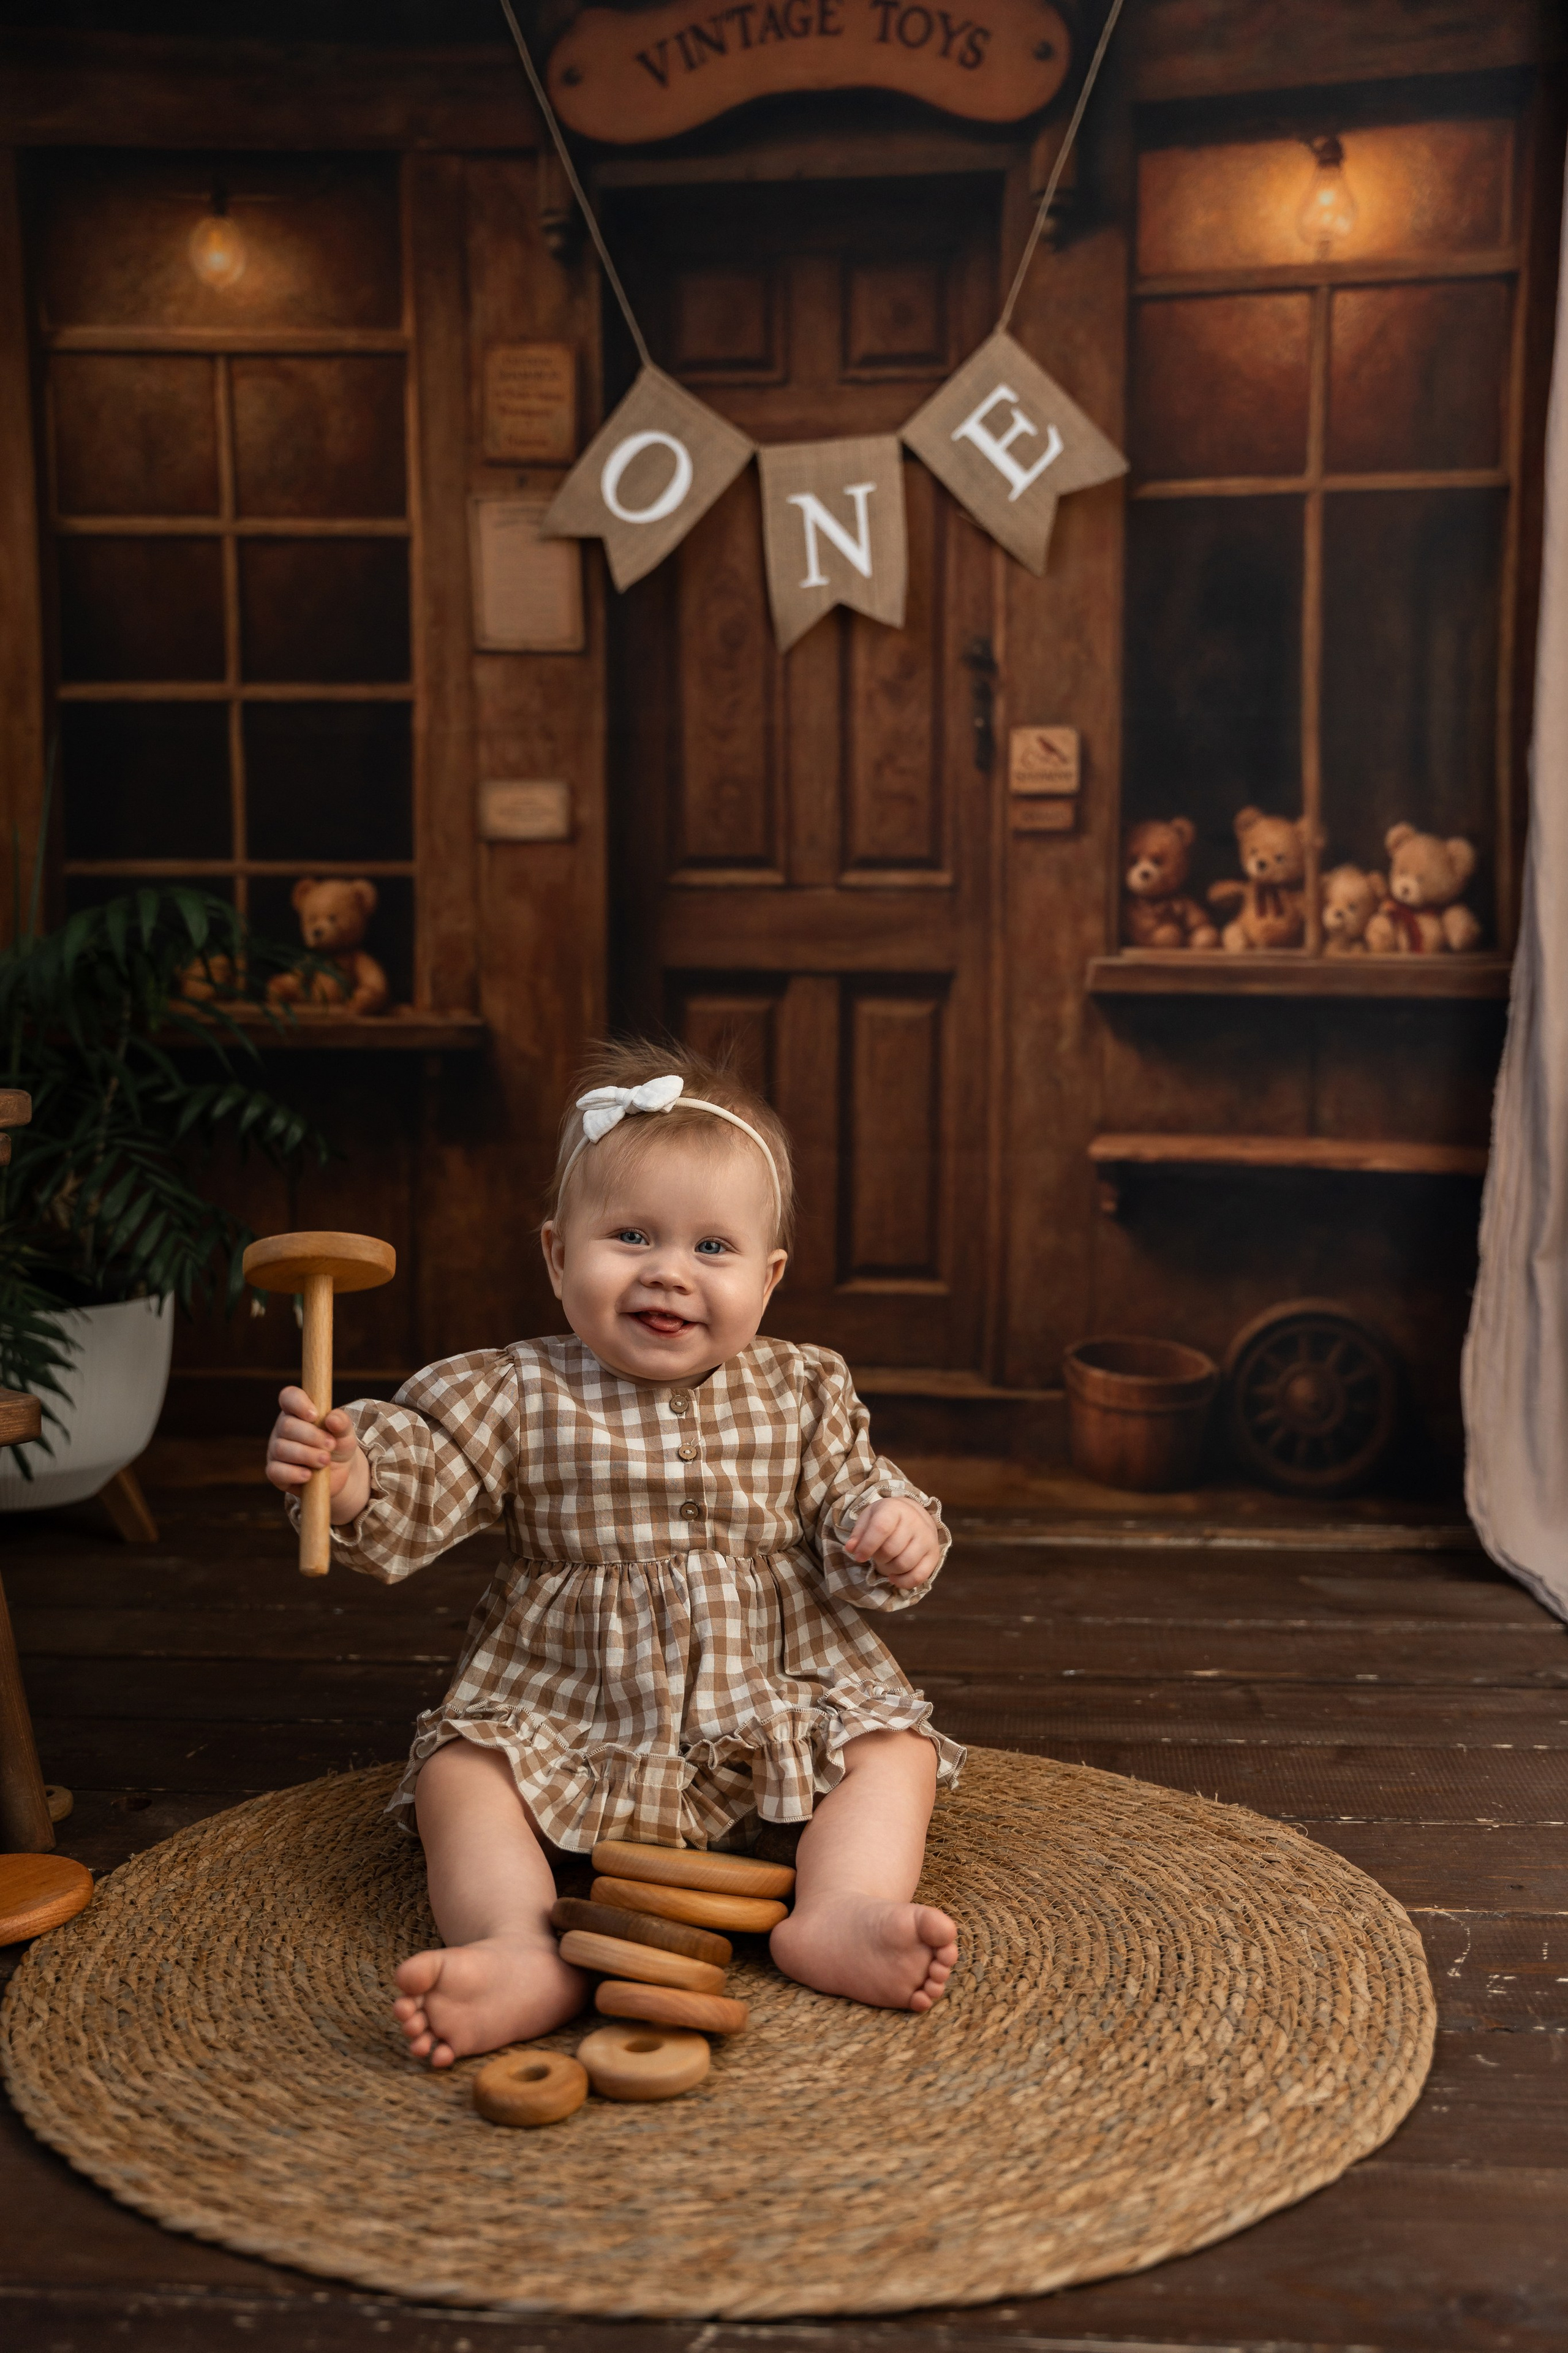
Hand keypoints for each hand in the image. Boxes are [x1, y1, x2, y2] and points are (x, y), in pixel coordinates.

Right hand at [265, 1386, 370, 1522]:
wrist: (338, 1474)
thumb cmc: (337, 1446)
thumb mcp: (345, 1434)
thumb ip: (342, 1423)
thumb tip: (332, 1418)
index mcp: (297, 1411)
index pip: (289, 1397)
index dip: (298, 1403)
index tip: (315, 1415)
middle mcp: (282, 1429)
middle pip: (286, 1425)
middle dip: (311, 1436)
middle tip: (331, 1445)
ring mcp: (276, 1450)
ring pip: (281, 1449)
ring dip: (306, 1455)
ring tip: (325, 1461)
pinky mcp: (275, 1472)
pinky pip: (276, 1471)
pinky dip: (293, 1473)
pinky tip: (308, 1475)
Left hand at [841, 1496, 940, 1590]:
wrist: (915, 1515)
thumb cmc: (887, 1517)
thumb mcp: (869, 1517)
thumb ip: (858, 1533)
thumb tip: (850, 1549)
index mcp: (895, 1509)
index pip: (882, 1528)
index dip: (867, 1546)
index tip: (858, 1556)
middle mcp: (915, 1522)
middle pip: (891, 1549)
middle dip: (878, 1557)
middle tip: (876, 1554)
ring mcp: (927, 1539)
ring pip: (904, 1564)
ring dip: (889, 1569)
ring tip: (886, 1562)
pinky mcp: (934, 1555)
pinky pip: (919, 1576)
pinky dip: (903, 1582)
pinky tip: (893, 1577)